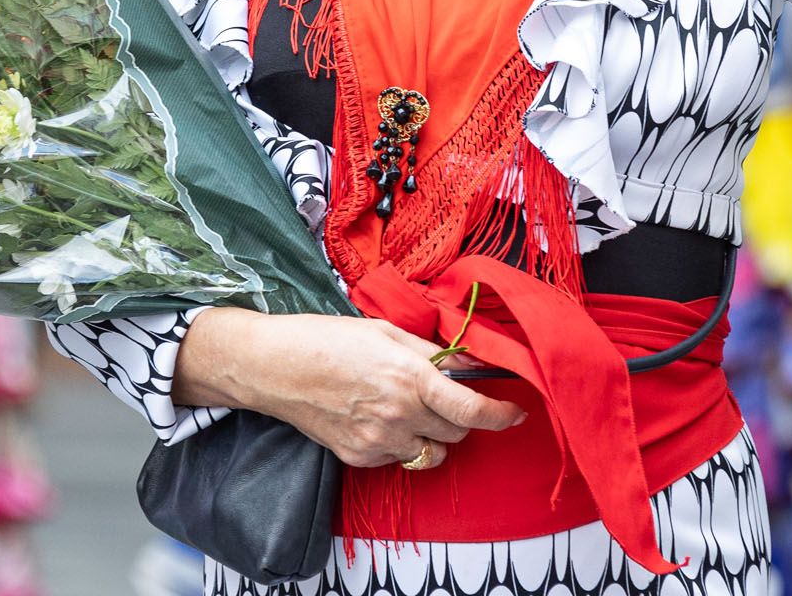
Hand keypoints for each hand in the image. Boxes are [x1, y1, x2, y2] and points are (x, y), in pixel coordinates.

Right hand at [176, 309, 525, 469]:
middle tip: (442, 396)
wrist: (276, 367)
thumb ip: (433, 353)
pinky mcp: (360, 458)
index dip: (502, 415)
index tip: (515, 412)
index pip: (473, 410)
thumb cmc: (328, 339)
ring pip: (431, 452)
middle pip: (457, 434)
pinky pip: (399, 457)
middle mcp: (399, 414)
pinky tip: (377, 417)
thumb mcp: (386, 332)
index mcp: (410, 377)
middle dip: (460, 418)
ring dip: (432, 435)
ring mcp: (379, 441)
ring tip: (406, 409)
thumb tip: (474, 365)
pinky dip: (400, 442)